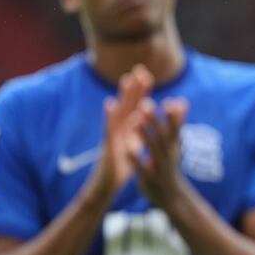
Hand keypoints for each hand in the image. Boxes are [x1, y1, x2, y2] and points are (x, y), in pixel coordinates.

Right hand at [85, 65, 152, 202]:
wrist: (107, 186)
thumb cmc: (122, 166)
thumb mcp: (135, 146)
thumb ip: (140, 131)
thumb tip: (145, 119)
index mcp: (128, 129)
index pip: (136, 107)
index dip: (141, 92)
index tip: (148, 74)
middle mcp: (119, 129)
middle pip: (127, 104)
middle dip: (134, 87)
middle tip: (140, 69)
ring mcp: (112, 135)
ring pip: (119, 112)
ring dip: (123, 96)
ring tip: (128, 80)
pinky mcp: (108, 145)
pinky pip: (109, 129)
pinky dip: (110, 116)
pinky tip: (110, 104)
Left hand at [130, 97, 192, 213]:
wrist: (171, 196)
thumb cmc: (169, 165)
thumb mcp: (175, 145)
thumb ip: (177, 123)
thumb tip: (182, 101)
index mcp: (173, 146)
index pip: (175, 129)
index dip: (173, 116)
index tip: (169, 102)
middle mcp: (169, 155)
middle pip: (162, 136)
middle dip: (154, 120)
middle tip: (145, 103)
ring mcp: (160, 167)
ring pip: (152, 150)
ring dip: (144, 135)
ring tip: (135, 120)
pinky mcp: (148, 178)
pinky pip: (141, 167)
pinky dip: (134, 158)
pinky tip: (125, 148)